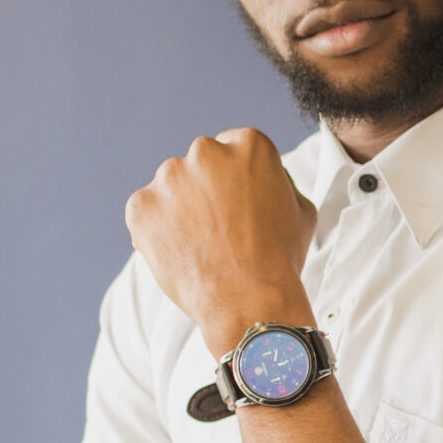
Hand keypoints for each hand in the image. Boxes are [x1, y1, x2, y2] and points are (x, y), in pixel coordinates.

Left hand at [127, 130, 318, 353]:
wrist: (249, 299)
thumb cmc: (281, 256)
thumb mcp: (301, 208)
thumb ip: (278, 181)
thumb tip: (264, 177)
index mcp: (249, 144)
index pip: (235, 146)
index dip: (238, 178)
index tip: (240, 202)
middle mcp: (206, 151)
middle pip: (201, 163)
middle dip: (207, 187)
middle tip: (221, 225)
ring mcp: (169, 178)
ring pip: (172, 186)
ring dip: (181, 206)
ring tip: (202, 244)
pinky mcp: (140, 206)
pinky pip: (147, 212)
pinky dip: (158, 229)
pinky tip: (182, 251)